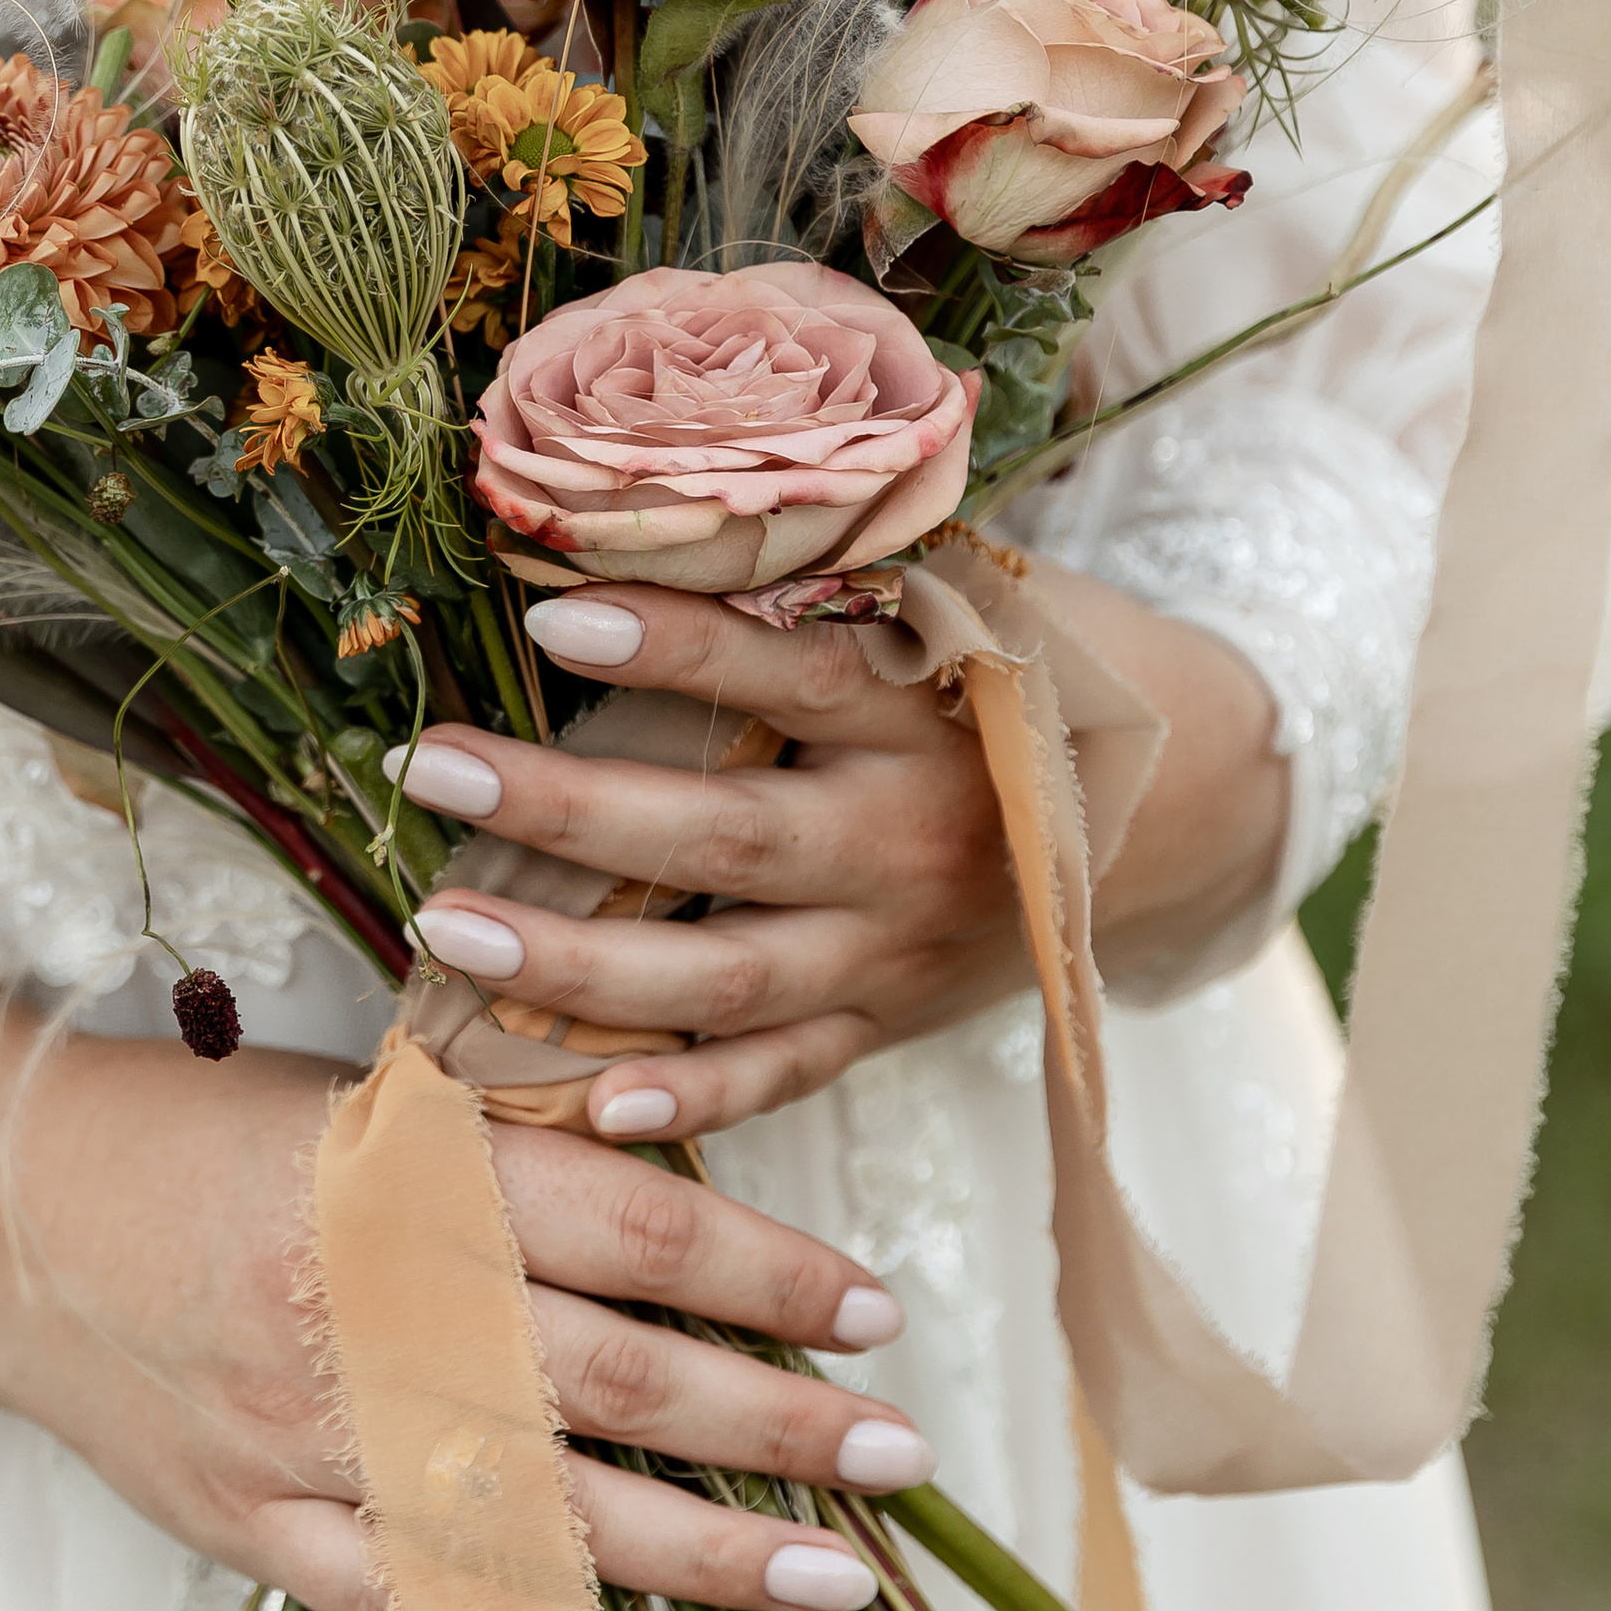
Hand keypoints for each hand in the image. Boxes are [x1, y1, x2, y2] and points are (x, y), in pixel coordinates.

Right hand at [0, 1005, 924, 1610]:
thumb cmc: (204, 1133)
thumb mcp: (367, 1100)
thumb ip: (515, 1152)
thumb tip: (693, 1204)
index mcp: (405, 1178)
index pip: (633, 1233)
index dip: (770, 1275)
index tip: (874, 1310)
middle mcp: (365, 1309)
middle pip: (615, 1379)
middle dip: (777, 1426)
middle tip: (903, 1453)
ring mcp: (305, 1433)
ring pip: (537, 1511)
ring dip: (704, 1554)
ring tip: (833, 1576)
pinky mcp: (252, 1523)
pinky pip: (406, 1602)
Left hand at [387, 564, 1287, 1148]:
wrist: (1175, 810)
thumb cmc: (1029, 666)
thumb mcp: (967, 592)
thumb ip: (831, 576)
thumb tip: (645, 506)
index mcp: (932, 712)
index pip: (791, 675)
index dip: (676, 645)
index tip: (552, 607)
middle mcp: (911, 840)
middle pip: (724, 843)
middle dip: (568, 815)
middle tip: (435, 772)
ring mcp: (896, 949)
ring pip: (725, 979)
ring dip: (576, 967)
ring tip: (445, 928)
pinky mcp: (887, 1022)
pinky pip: (780, 1075)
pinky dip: (690, 1100)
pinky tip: (584, 1103)